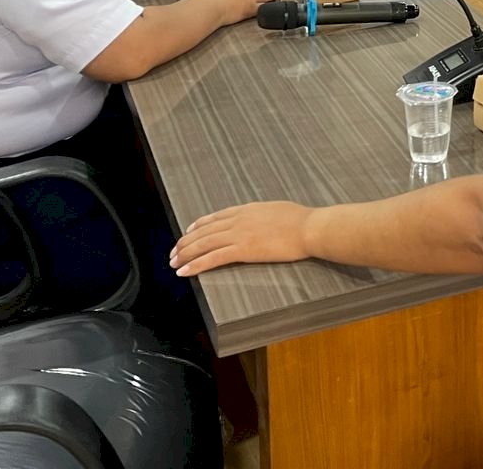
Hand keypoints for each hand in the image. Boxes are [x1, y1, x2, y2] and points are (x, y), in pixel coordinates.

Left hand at [170, 201, 314, 276]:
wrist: (309, 228)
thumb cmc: (301, 220)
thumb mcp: (277, 211)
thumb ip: (263, 216)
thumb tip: (260, 221)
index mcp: (247, 209)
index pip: (215, 217)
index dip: (198, 226)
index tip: (187, 232)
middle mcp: (238, 220)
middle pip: (204, 231)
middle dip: (185, 242)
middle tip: (173, 252)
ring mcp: (239, 234)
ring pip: (203, 244)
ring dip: (185, 254)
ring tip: (173, 263)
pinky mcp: (243, 250)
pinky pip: (213, 258)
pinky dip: (196, 265)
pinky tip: (185, 271)